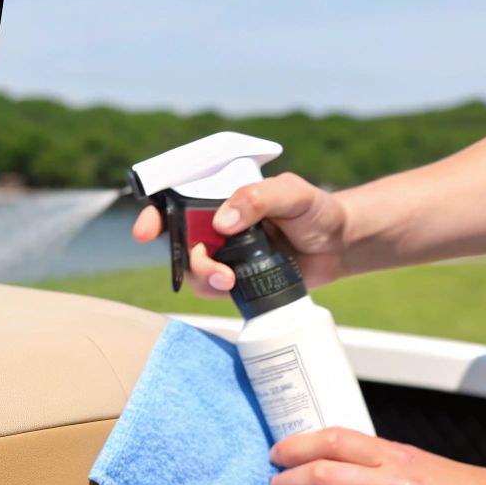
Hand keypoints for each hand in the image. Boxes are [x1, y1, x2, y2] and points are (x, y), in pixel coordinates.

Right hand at [131, 172, 351, 297]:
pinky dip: (219, 292)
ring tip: (230, 280)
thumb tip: (221, 221)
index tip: (145, 230)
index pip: (178, 201)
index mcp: (222, 197)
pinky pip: (215, 290)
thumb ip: (257, 197)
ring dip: (204, 277)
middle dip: (185, 257)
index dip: (155, 215)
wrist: (340, 244)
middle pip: (180, 241)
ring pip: (194, 270)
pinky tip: (239, 288)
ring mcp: (227, 254)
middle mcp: (218, 225)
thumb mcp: (292, 193)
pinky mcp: (239, 280)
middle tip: (212, 265)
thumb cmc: (316, 210)